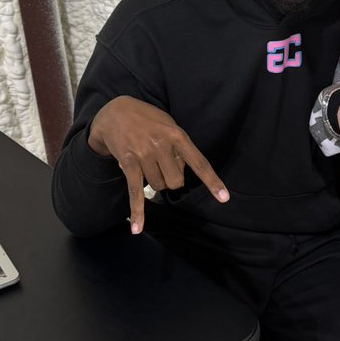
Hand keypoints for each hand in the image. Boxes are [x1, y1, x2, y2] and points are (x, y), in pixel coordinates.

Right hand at [87, 96, 228, 233]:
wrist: (115, 112)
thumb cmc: (149, 120)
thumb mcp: (170, 126)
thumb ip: (179, 149)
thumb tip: (180, 174)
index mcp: (177, 135)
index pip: (199, 163)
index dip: (212, 182)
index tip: (224, 198)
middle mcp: (162, 145)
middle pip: (176, 182)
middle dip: (172, 179)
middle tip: (163, 165)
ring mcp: (144, 154)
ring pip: (158, 186)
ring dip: (155, 182)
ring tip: (148, 164)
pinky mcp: (128, 162)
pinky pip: (135, 191)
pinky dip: (137, 211)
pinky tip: (137, 228)